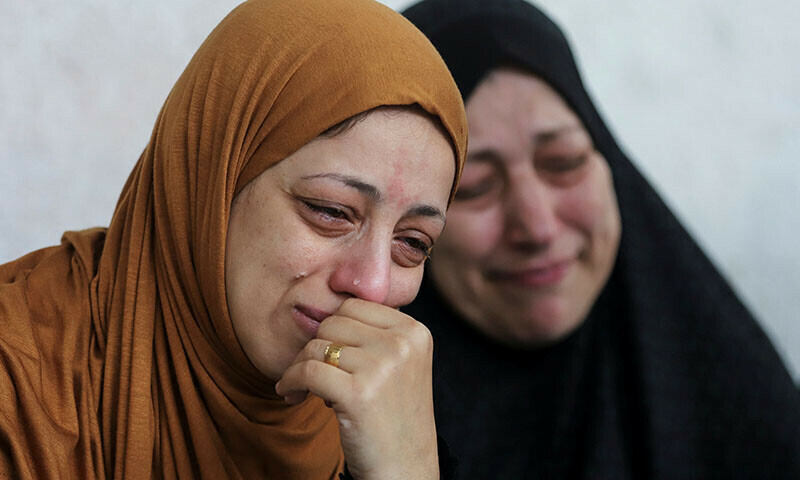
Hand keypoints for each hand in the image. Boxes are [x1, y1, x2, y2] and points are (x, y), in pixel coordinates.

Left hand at [275, 298, 438, 479]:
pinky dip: (291, 381)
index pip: (354, 306)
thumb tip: (324, 304)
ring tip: (303, 388)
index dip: (333, 329)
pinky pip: (307, 371)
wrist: (406, 470)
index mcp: (415, 331)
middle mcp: (403, 344)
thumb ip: (374, 333)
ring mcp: (383, 367)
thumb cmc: (394, 418)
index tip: (327, 354)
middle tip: (314, 375)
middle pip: (333, 322)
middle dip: (315, 347)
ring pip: (317, 345)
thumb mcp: (399, 365)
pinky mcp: (359, 393)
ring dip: (299, 366)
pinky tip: (291, 394)